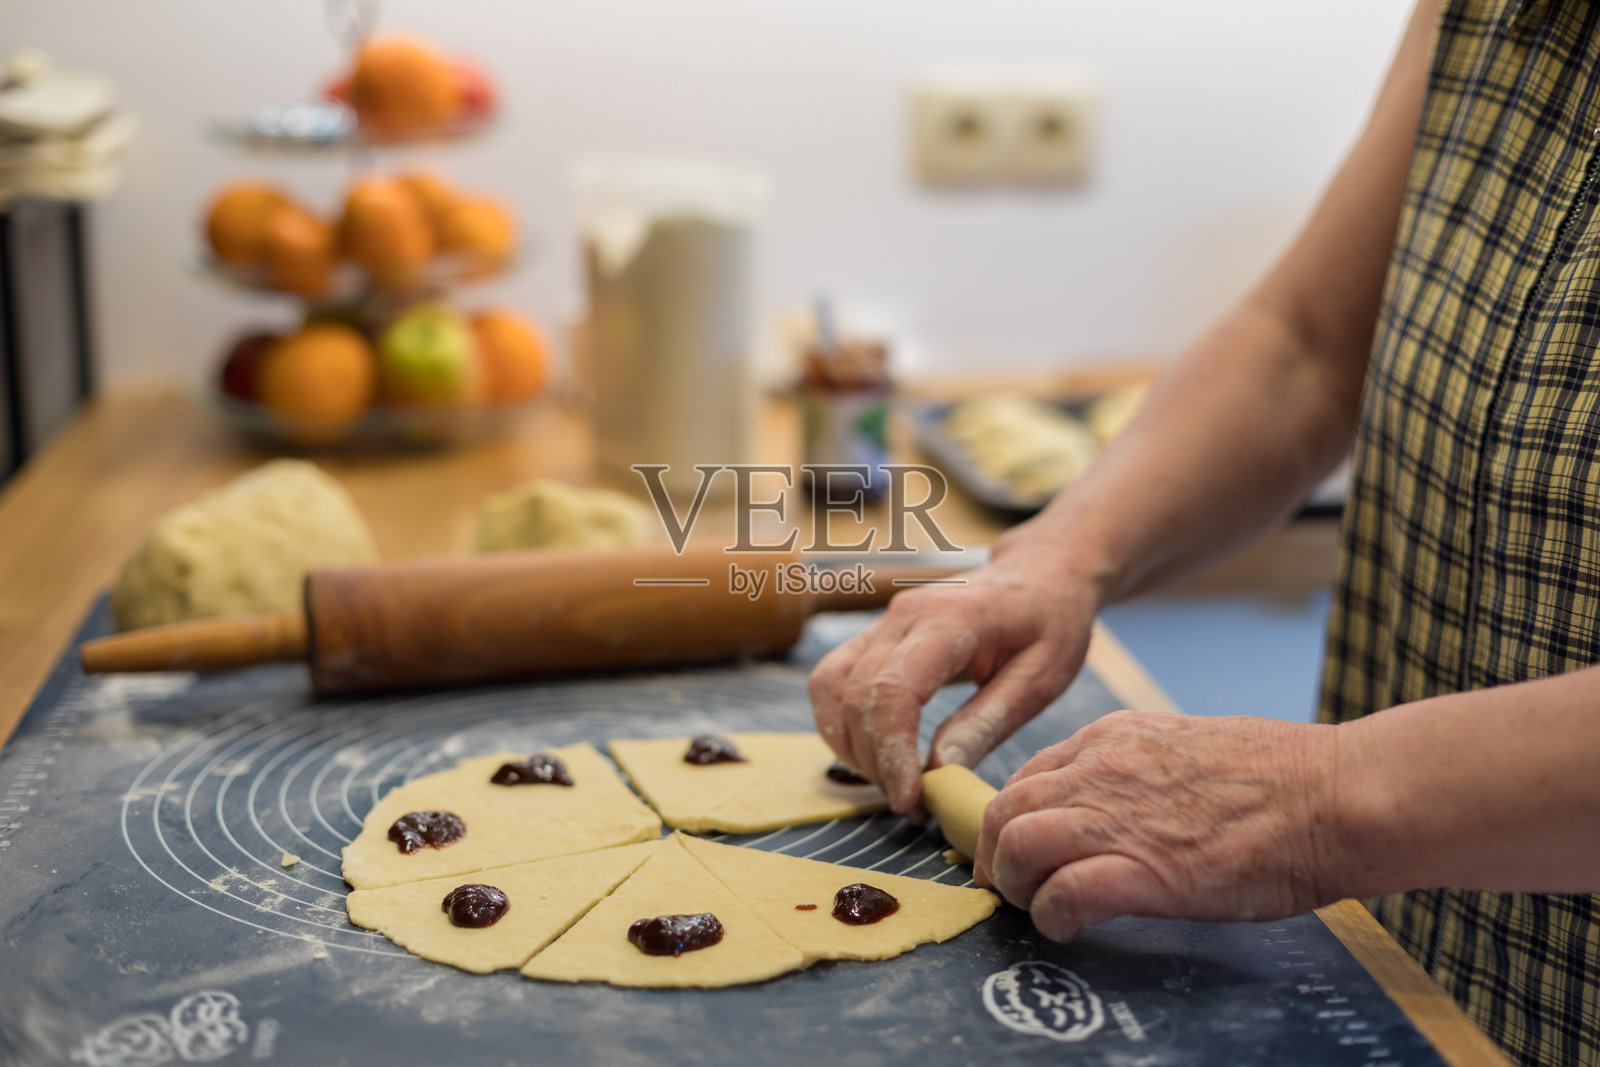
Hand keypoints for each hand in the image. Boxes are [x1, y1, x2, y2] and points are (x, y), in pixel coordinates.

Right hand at [808, 527, 1103, 812]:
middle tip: (911, 804)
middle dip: (873, 760)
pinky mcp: (872, 634)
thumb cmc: (1049, 622)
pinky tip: (876, 754)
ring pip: (830, 688)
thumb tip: (939, 770)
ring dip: (850, 745)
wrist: (1039, 574)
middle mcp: (903, 614)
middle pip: (855, 695)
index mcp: (951, 619)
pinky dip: (840, 724)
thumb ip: (987, 722)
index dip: (890, 751)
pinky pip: (831, 681)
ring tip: (893, 782)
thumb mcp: (1040, 677)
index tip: (909, 798)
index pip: (894, 689)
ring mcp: (881, 621)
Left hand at [975, 710, 1344, 940]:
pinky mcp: (1145, 869)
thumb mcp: (1185, 746)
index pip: (1026, 776)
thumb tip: (1110, 802)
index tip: (1020, 850)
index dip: (1012, 820)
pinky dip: (1052, 915)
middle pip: (1002, 810)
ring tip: (1037, 906)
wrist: (1335, 794)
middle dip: (994, 854)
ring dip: (1014, 885)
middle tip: (1010, 887)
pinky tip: (1068, 926)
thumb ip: (1134, 768)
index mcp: (1113, 738)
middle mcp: (1102, 769)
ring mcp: (1119, 816)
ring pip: (1016, 843)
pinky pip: (1063, 893)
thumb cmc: (1281, 778)